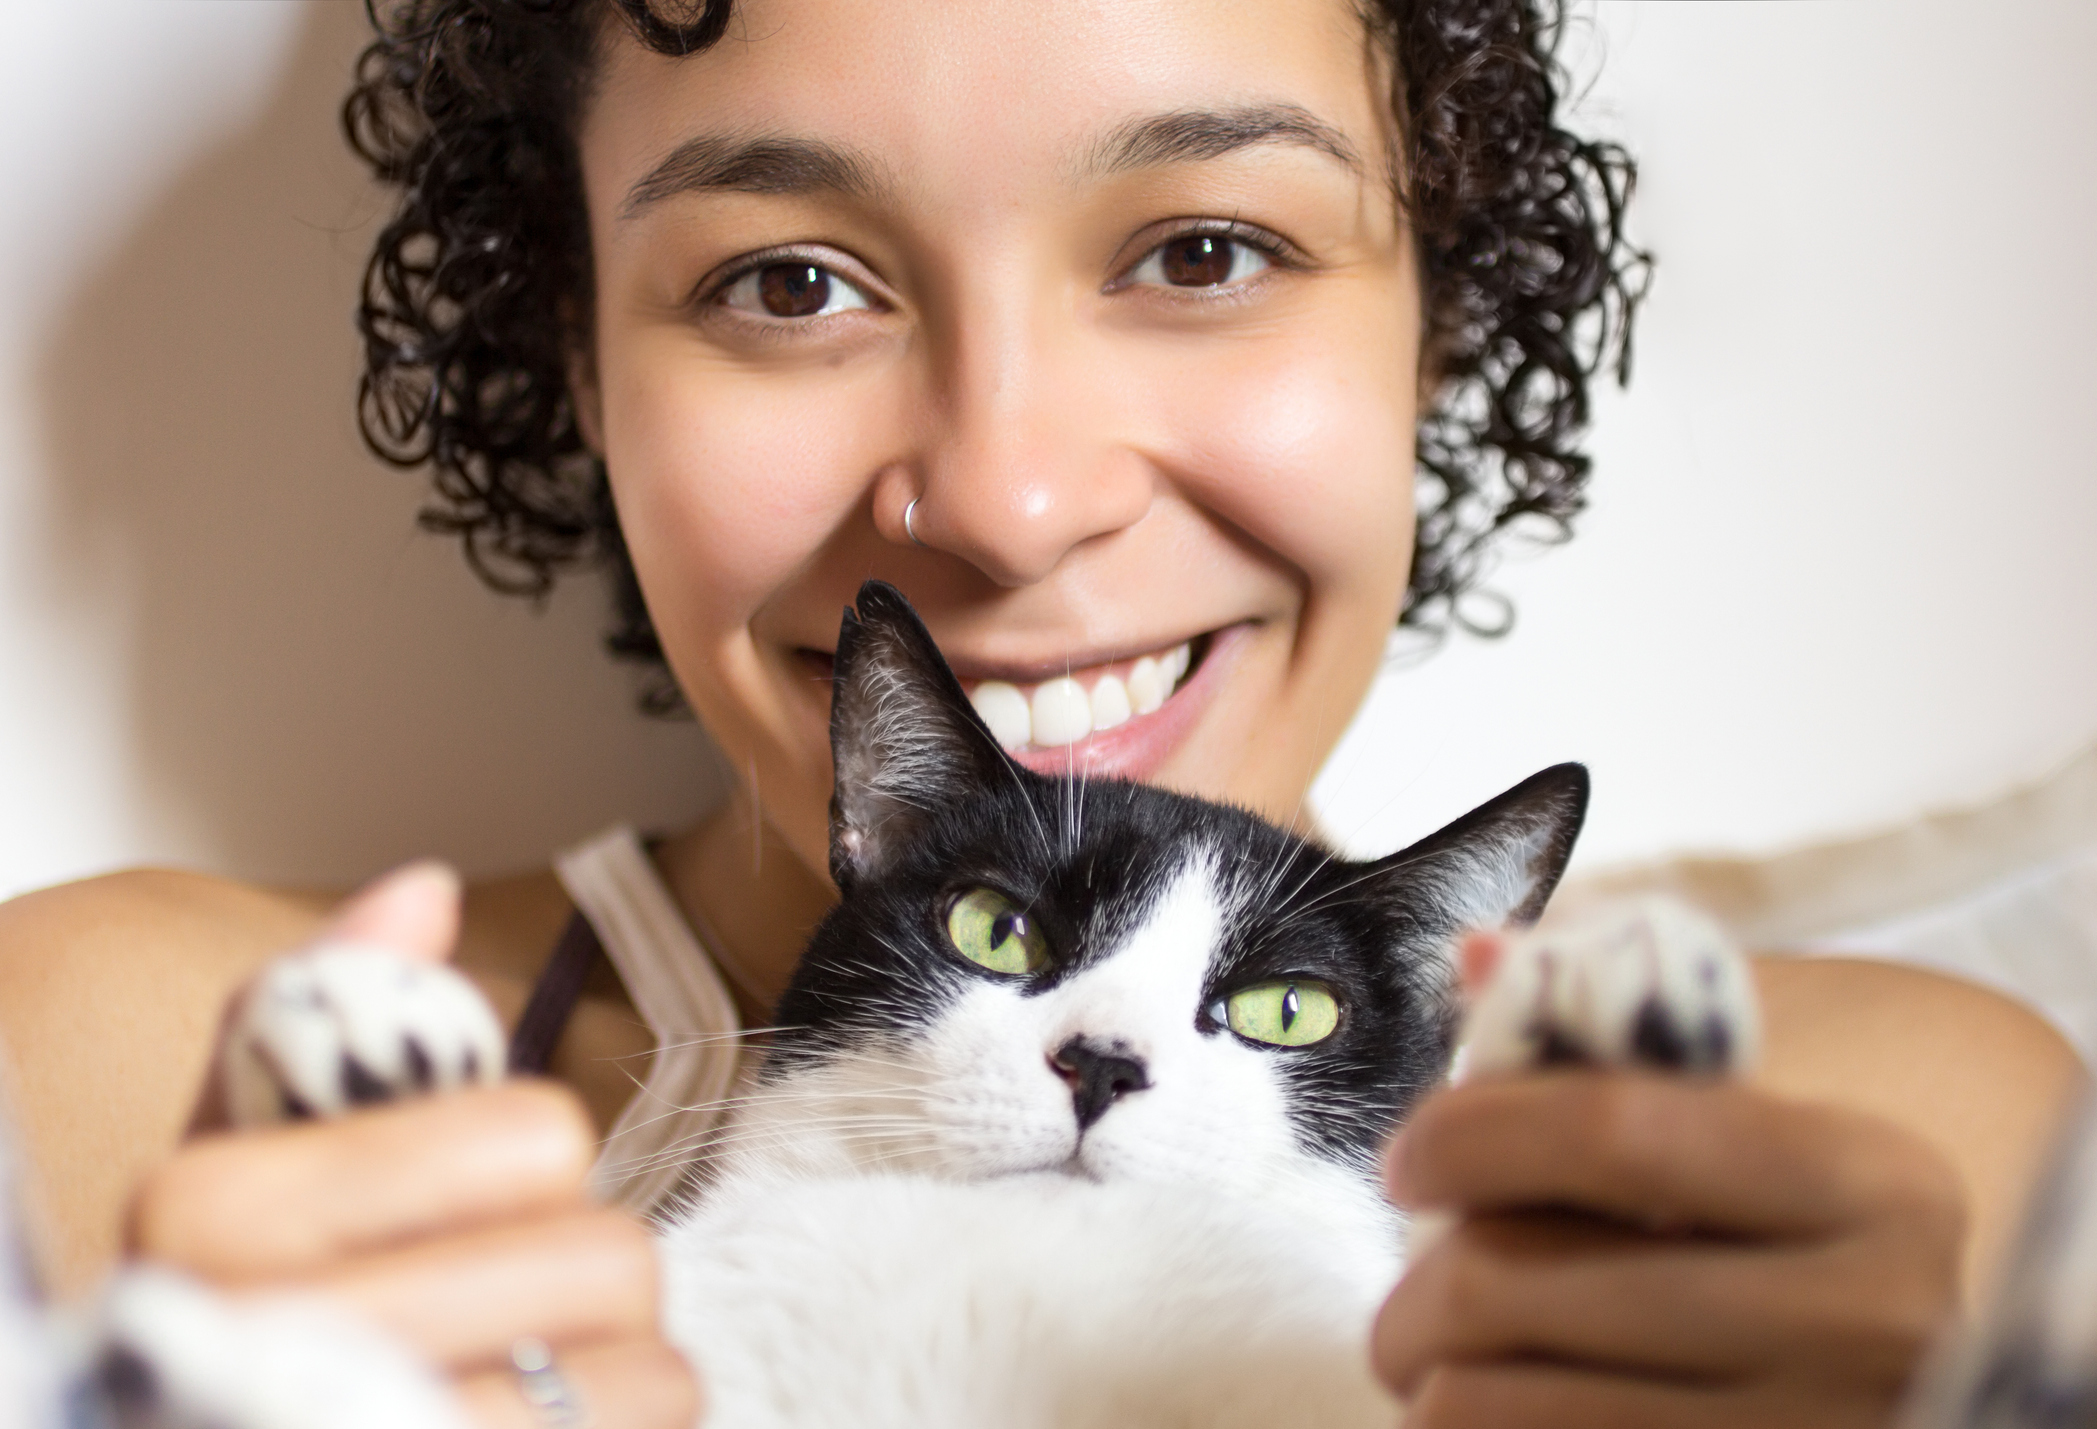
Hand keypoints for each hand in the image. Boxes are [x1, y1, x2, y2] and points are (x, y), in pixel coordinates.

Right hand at [128, 865, 700, 1428]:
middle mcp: (272, 1344)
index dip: (522, 1167)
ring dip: (611, 1375)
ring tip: (516, 1385)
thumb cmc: (235, 1313)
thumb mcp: (236, 1157)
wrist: (199, 1428)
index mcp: (216, 1214)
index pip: (536, 1138)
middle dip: (574, 1280)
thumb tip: (424, 888)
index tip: (451, 1212)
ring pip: (650, 1372)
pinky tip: (538, 1428)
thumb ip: (319, 1016)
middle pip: (610, 1258)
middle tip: (495, 1315)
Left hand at [1372, 1071, 1964, 1427]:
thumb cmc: (1807, 1216)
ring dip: (1437, 1375)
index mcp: (1866, 1179)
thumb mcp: (1755, 1101)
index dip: (1469, 1133)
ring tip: (1447, 1360)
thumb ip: (1615, 1025)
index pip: (1611, 1132)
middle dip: (1420, 1285)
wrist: (1929, 1373)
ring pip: (1502, 1404)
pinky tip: (1511, 1404)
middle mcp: (1861, 1321)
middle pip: (1523, 1284)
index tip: (1406, 1160)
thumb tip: (1480, 956)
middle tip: (1412, 1294)